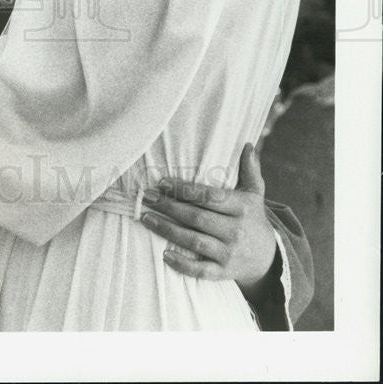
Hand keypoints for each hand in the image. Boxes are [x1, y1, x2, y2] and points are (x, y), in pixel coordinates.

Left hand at [141, 143, 276, 296]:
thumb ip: (249, 170)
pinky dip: (183, 265)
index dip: (184, 189)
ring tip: (146, 218)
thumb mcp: (255, 194)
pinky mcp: (224, 272)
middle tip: (147, 198)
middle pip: (197, 218)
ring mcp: (229, 253)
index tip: (162, 182)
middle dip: (169, 207)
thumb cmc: (253, 218)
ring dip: (168, 230)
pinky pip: (201, 270)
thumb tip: (247, 145)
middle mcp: (236, 231)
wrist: (270, 258)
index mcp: (242, 208)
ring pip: (194, 242)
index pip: (209, 197)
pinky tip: (165, 255)